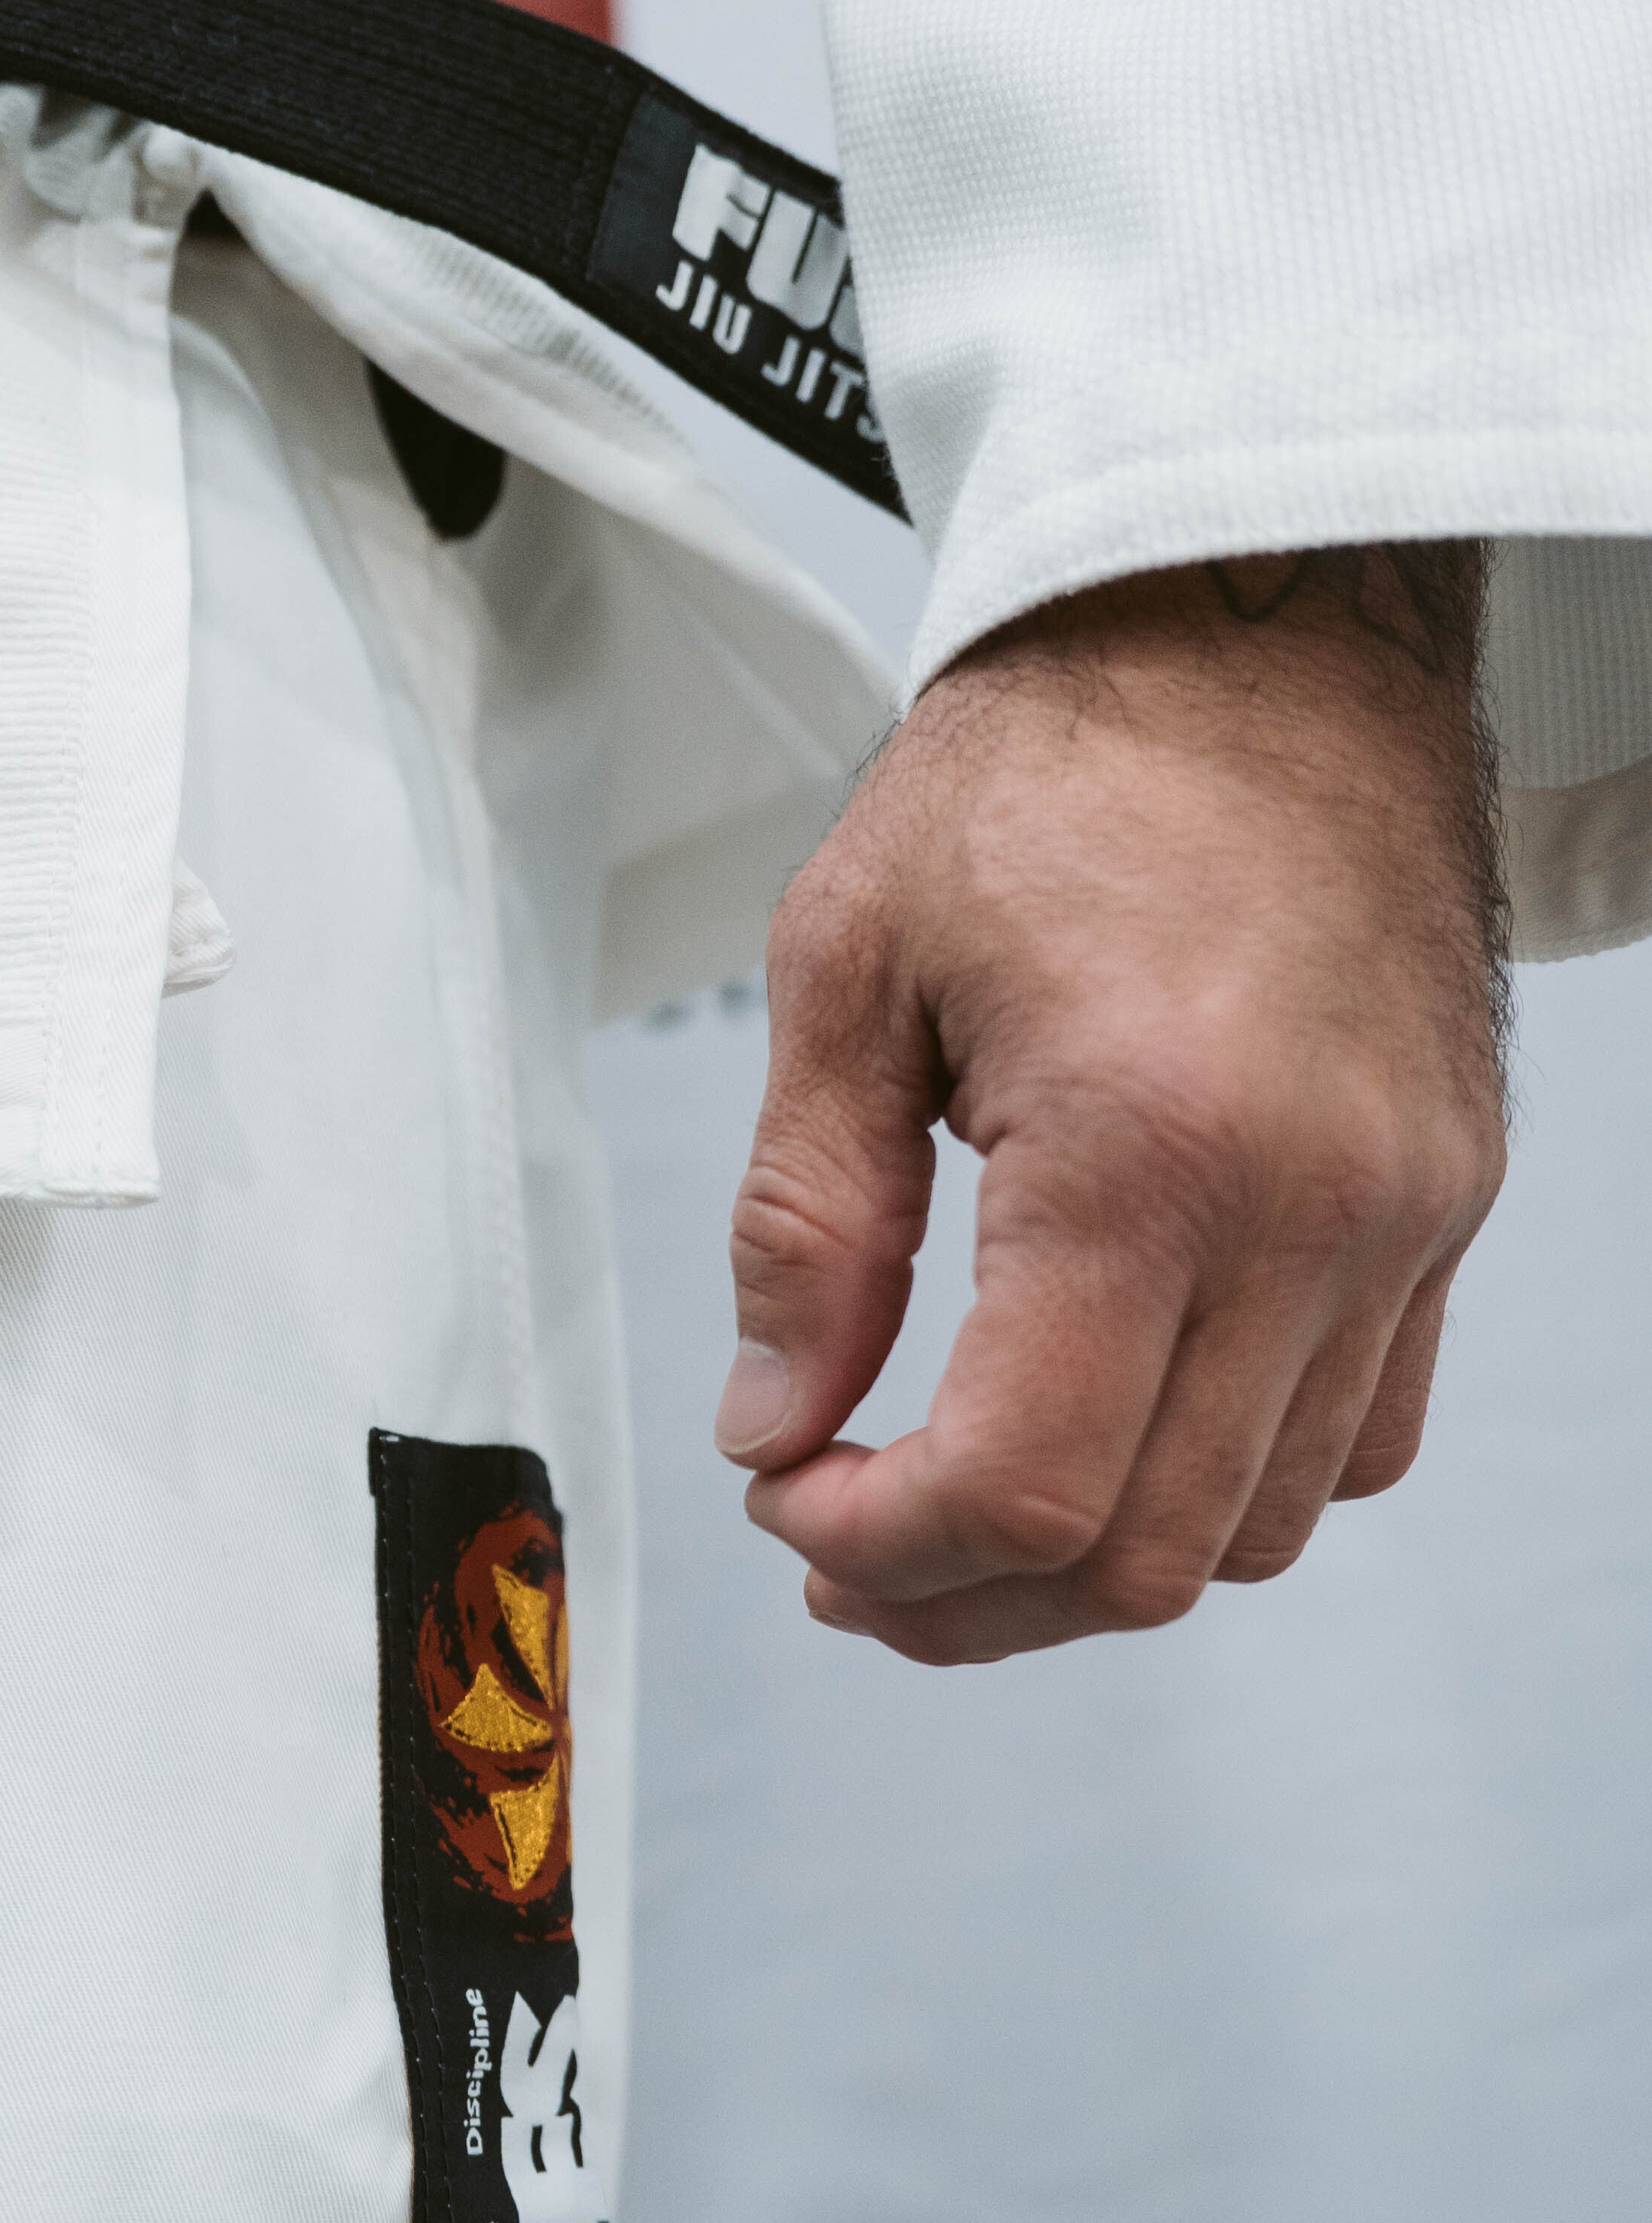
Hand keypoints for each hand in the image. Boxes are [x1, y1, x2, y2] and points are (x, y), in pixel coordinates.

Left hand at [716, 547, 1507, 1663]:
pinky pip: (1357, 1436)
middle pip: (1143, 1552)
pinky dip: (1223, 1477)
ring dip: (1091, 1557)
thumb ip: (806, 1221)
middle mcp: (1312, 1208)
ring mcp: (1404, 1217)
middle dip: (966, 1593)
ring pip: (1255, 1526)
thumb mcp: (850, 962)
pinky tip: (1108, 1418)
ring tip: (953, 1501)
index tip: (794, 1497)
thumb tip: (776, 1419)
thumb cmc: (1059, 758)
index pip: (1022, 1487)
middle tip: (843, 1538)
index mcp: (1149, 1145)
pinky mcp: (1446, 1204)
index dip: (883, 1546)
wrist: (1261, 629)